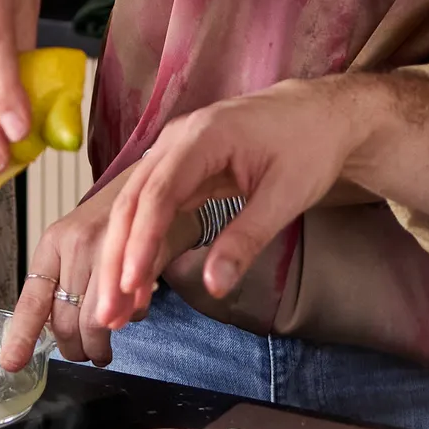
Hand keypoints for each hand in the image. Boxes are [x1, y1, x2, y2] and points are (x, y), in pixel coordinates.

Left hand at [0, 172, 151, 372]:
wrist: (152, 185)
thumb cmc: (108, 221)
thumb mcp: (74, 243)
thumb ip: (61, 281)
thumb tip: (49, 333)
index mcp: (54, 242)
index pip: (33, 298)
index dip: (21, 335)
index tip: (11, 363)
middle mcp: (78, 244)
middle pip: (68, 321)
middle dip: (75, 349)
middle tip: (82, 355)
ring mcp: (112, 249)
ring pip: (97, 323)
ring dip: (98, 347)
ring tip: (100, 353)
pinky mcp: (145, 258)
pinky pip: (131, 310)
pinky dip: (128, 321)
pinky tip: (127, 314)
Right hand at [68, 79, 375, 333]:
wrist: (318, 114)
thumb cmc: (308, 147)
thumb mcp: (286, 196)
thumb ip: (247, 239)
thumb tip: (214, 286)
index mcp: (204, 136)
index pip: (159, 193)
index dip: (141, 242)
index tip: (130, 285)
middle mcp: (177, 140)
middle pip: (133, 203)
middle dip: (119, 260)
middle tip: (110, 314)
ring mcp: (173, 152)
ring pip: (133, 208)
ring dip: (121, 258)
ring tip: (115, 311)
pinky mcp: (178, 169)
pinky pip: (149, 209)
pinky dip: (140, 247)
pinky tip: (136, 285)